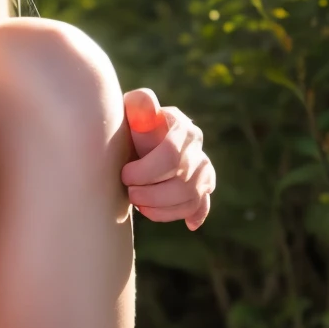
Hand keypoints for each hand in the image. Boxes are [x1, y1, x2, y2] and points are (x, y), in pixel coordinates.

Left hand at [122, 88, 214, 230]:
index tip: (125, 174)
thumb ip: (139, 105)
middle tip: (130, 193)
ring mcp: (203, 168)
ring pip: (192, 197)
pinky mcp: (202, 187)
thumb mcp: (132, 112)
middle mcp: (197, 147)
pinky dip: (196, 214)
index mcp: (181, 127)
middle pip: (182, 181)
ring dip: (163, 207)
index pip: (170, 154)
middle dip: (151, 193)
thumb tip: (144, 103)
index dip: (146, 171)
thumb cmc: (131, 128)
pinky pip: (201, 204)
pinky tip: (189, 224)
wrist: (135, 141)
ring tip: (140, 205)